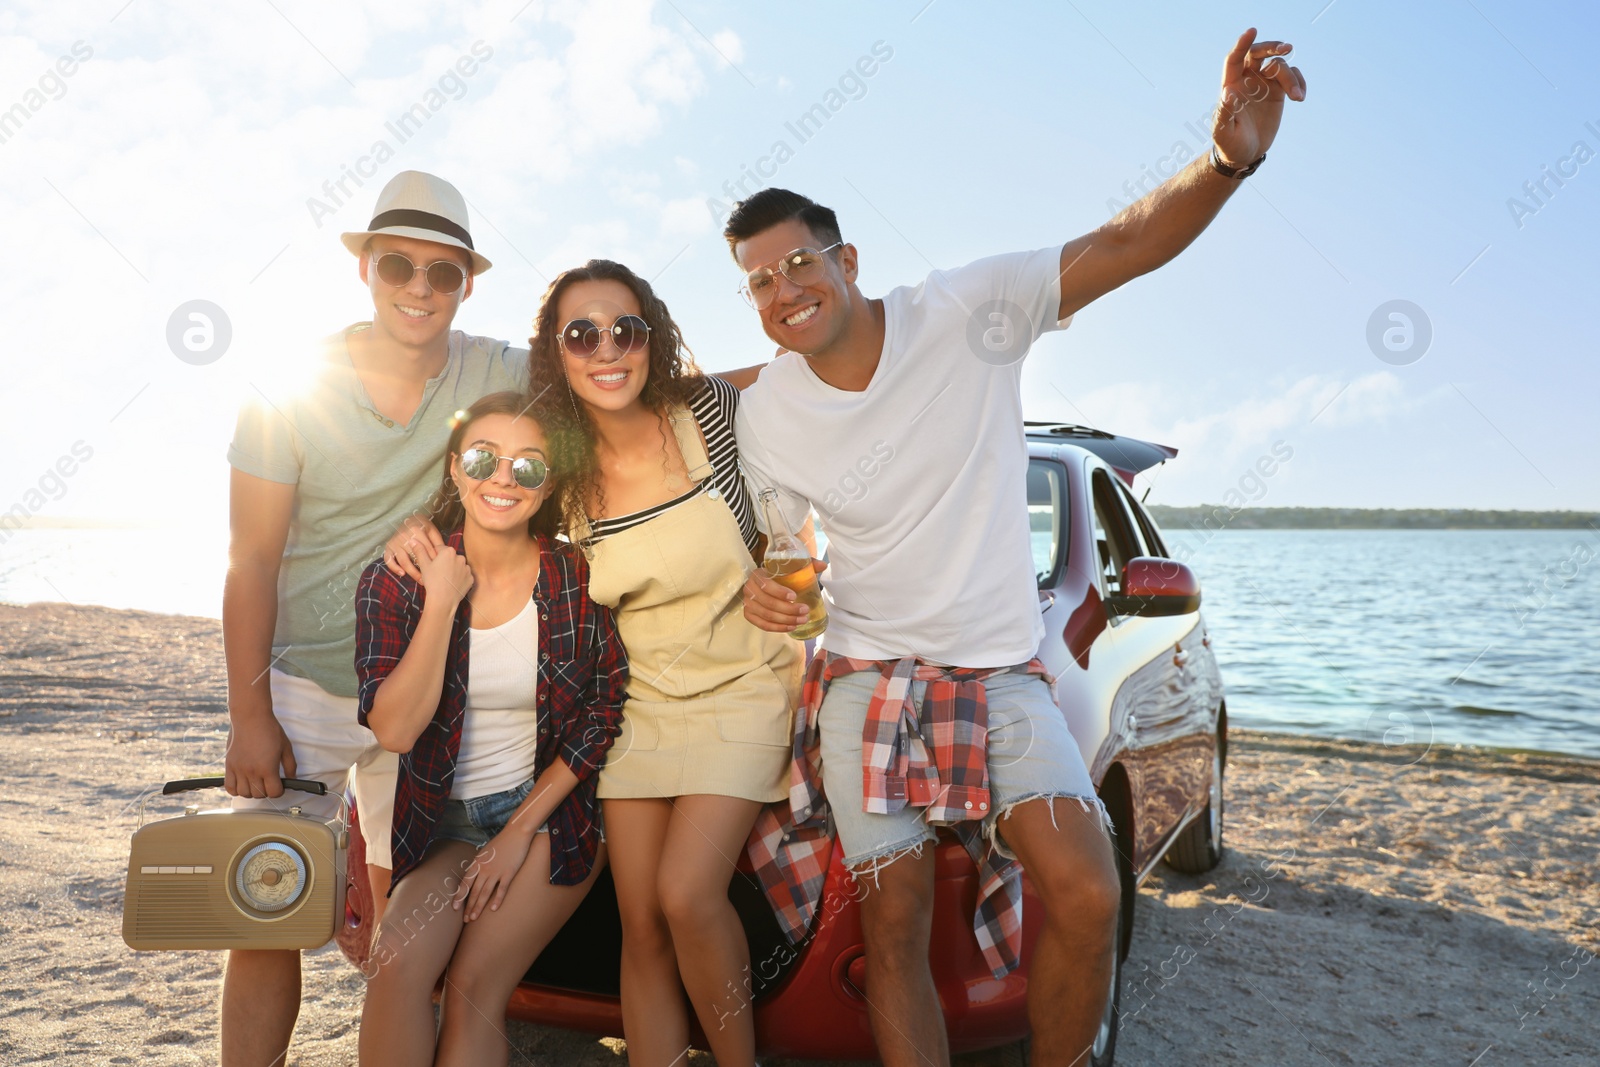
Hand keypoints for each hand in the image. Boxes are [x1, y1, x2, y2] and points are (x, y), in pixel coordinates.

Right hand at [224, 710, 296, 798]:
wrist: (250, 717)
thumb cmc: (269, 730)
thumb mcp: (286, 747)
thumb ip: (290, 765)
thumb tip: (292, 778)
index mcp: (268, 768)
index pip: (273, 793)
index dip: (279, 791)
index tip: (279, 785)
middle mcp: (252, 772)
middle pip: (259, 795)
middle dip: (266, 791)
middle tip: (268, 782)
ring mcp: (239, 770)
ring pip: (244, 793)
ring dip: (252, 791)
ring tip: (256, 782)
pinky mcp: (229, 766)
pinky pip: (229, 787)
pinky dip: (235, 790)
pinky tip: (242, 783)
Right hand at [383, 515, 444, 580]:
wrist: (406, 520)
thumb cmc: (423, 527)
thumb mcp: (432, 531)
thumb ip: (438, 542)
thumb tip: (445, 552)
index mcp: (417, 529)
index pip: (428, 549)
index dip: (434, 560)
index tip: (440, 569)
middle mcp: (404, 535)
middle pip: (416, 556)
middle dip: (424, 568)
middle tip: (431, 578)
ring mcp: (395, 542)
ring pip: (404, 561)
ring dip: (413, 572)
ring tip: (420, 580)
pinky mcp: (387, 548)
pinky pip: (389, 560)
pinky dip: (395, 568)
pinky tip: (402, 574)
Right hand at [413, 538, 474, 608]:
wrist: (443, 600)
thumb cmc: (432, 581)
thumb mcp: (423, 565)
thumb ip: (419, 550)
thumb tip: (413, 540)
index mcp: (449, 551)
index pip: (440, 549)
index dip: (434, 556)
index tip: (431, 564)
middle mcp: (460, 557)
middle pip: (450, 557)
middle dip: (444, 562)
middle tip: (437, 573)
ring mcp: (467, 568)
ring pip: (458, 566)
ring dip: (453, 569)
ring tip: (444, 579)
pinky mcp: (471, 578)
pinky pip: (464, 575)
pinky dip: (459, 578)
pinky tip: (452, 584)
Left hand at [453, 830, 531, 920]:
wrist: (516, 834)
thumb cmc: (501, 842)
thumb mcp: (485, 852)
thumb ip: (479, 864)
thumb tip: (473, 874)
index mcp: (477, 863)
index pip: (465, 883)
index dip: (459, 897)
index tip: (454, 908)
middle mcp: (484, 869)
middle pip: (474, 891)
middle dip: (468, 906)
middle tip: (466, 919)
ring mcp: (496, 871)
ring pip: (485, 893)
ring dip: (479, 907)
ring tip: (474, 918)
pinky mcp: (508, 872)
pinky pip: (501, 889)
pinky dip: (497, 899)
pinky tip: (493, 909)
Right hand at [742, 558, 826, 632]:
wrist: (764, 582)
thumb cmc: (779, 574)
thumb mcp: (791, 566)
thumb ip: (806, 564)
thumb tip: (823, 565)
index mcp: (757, 574)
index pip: (766, 585)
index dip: (780, 592)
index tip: (795, 596)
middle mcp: (749, 589)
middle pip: (768, 603)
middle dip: (789, 609)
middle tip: (805, 611)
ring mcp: (748, 603)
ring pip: (767, 615)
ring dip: (786, 620)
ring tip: (802, 620)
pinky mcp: (749, 614)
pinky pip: (763, 625)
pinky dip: (778, 628)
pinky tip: (791, 627)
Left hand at [1211, 28, 1306, 167]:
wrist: (1244, 154)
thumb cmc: (1229, 144)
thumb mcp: (1223, 133)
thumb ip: (1224, 114)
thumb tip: (1227, 94)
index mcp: (1230, 85)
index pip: (1234, 59)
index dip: (1242, 44)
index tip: (1252, 31)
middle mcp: (1246, 80)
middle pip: (1258, 53)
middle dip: (1271, 47)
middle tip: (1286, 48)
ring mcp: (1263, 84)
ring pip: (1279, 66)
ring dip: (1291, 78)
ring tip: (1297, 97)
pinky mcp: (1277, 92)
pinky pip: (1292, 77)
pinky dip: (1299, 83)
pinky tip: (1300, 97)